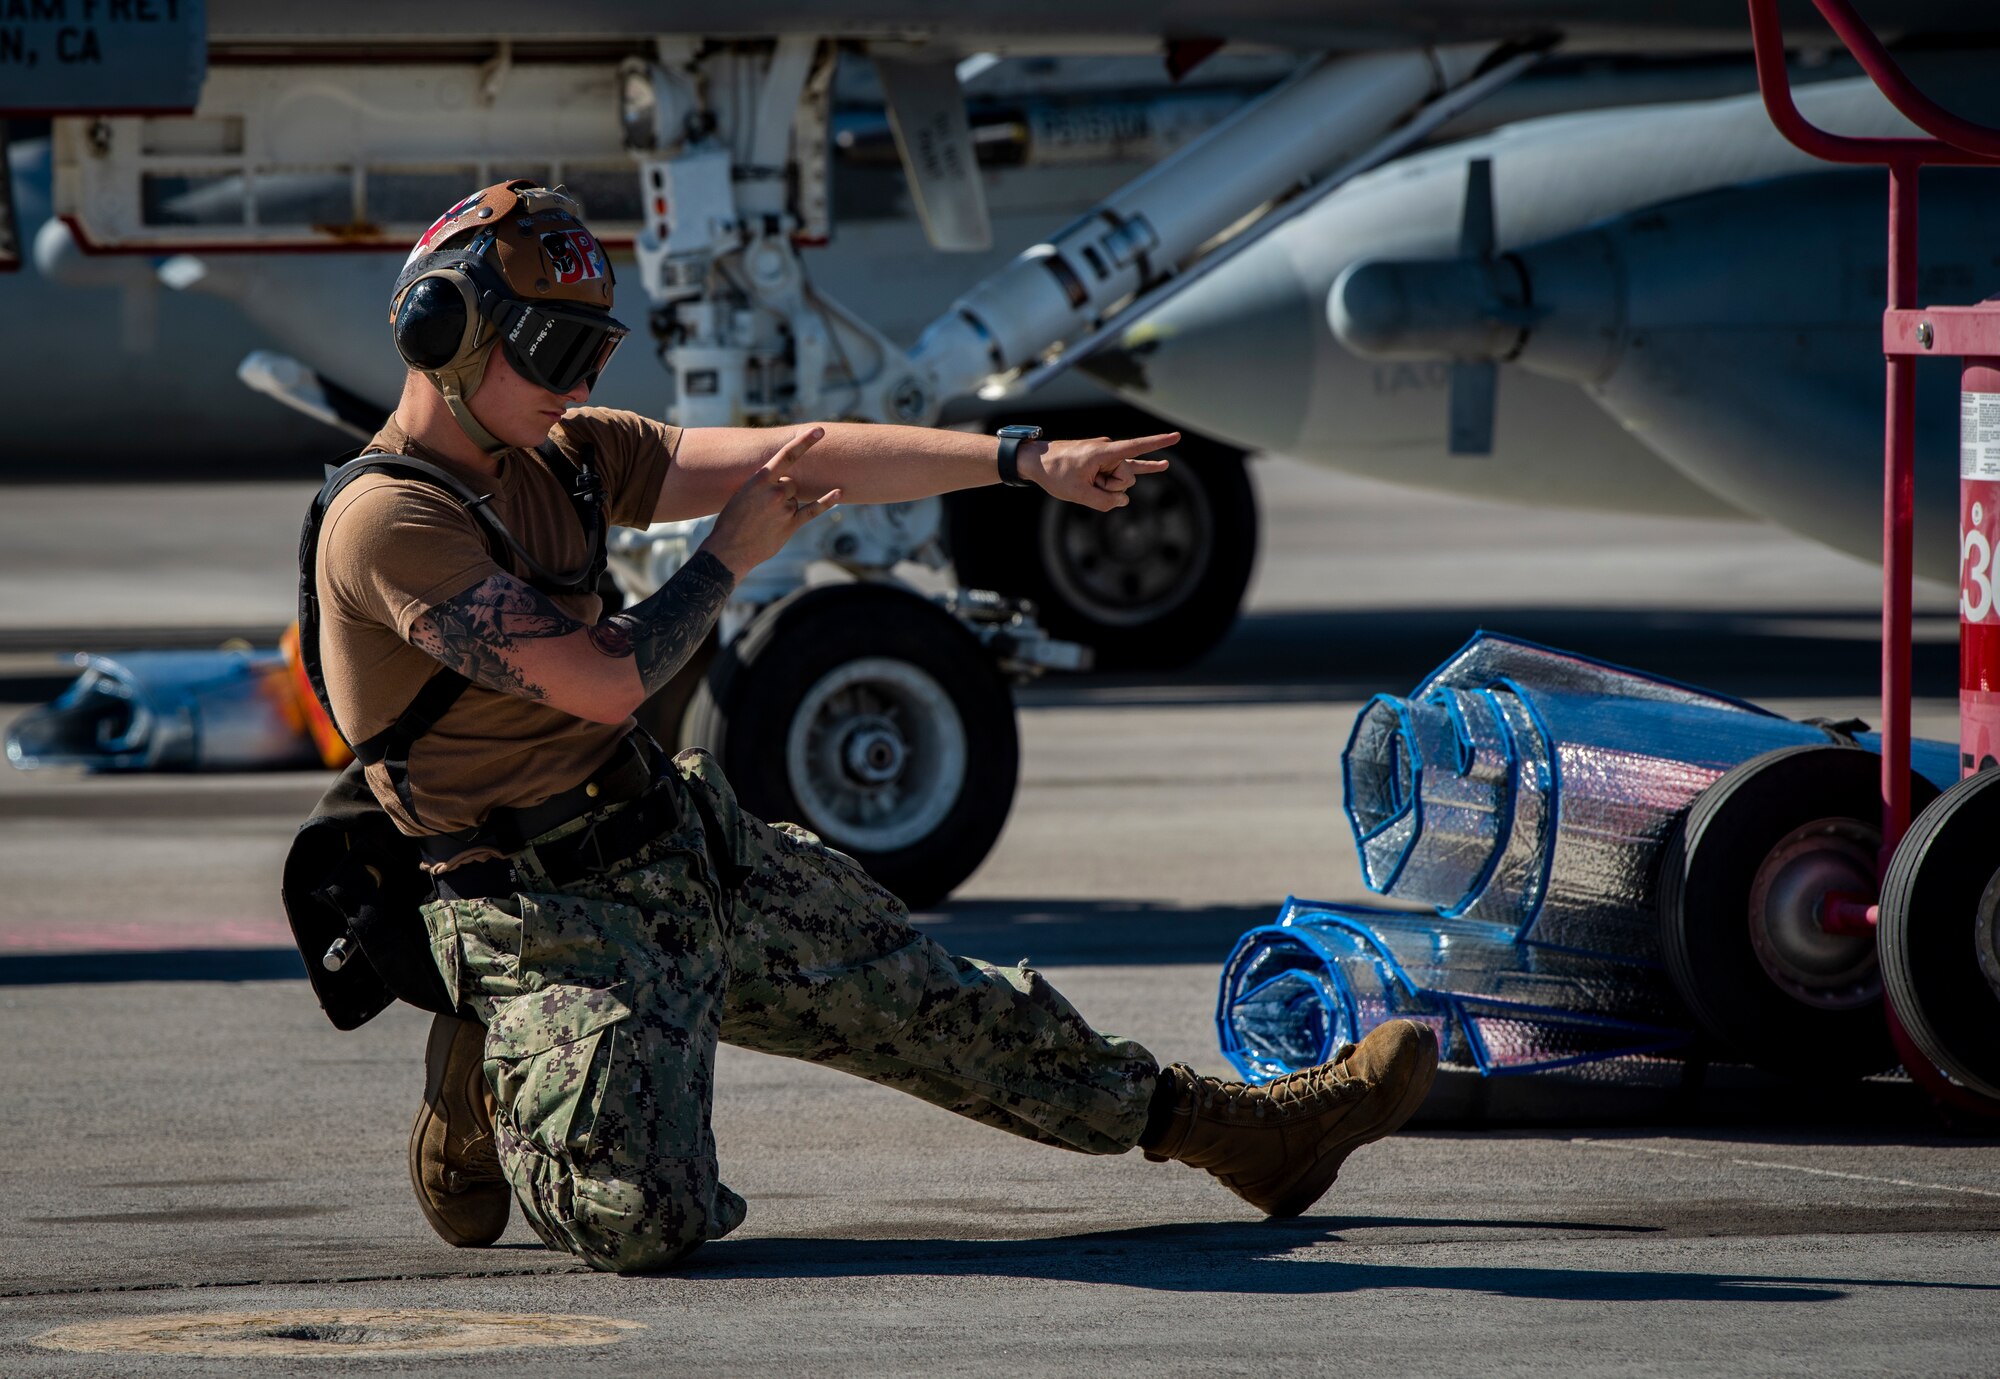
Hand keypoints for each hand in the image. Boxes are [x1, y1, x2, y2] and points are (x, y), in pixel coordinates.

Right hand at [701, 427, 841, 576]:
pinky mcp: (791, 525)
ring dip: (785, 508)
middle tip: (763, 508)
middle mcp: (775, 491)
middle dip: (782, 493)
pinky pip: (813, 510)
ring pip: (795, 500)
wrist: (727, 550)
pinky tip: (839, 492)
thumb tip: (787, 483)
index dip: (805, 441)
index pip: (787, 455)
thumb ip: (764, 485)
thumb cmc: (731, 520)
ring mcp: (784, 508)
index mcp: (760, 480)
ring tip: (765, 521)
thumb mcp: (742, 493)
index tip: (819, 430)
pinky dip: (827, 501)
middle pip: (792, 483)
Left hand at [1024, 432, 1178, 511]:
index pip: (1137, 447)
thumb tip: (1123, 501)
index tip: (1178, 436)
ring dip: (1104, 487)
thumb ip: (1104, 502)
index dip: (1158, 444)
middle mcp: (1109, 450)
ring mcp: (1107, 456)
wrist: (1035, 460)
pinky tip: (1161, 465)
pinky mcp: (1104, 461)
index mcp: (1104, 452)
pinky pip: (1125, 468)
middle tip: (1087, 482)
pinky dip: (1140, 469)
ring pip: (1120, 480)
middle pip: (1127, 477)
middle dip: (1112, 487)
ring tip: (1084, 480)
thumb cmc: (1054, 472)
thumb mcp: (1078, 494)